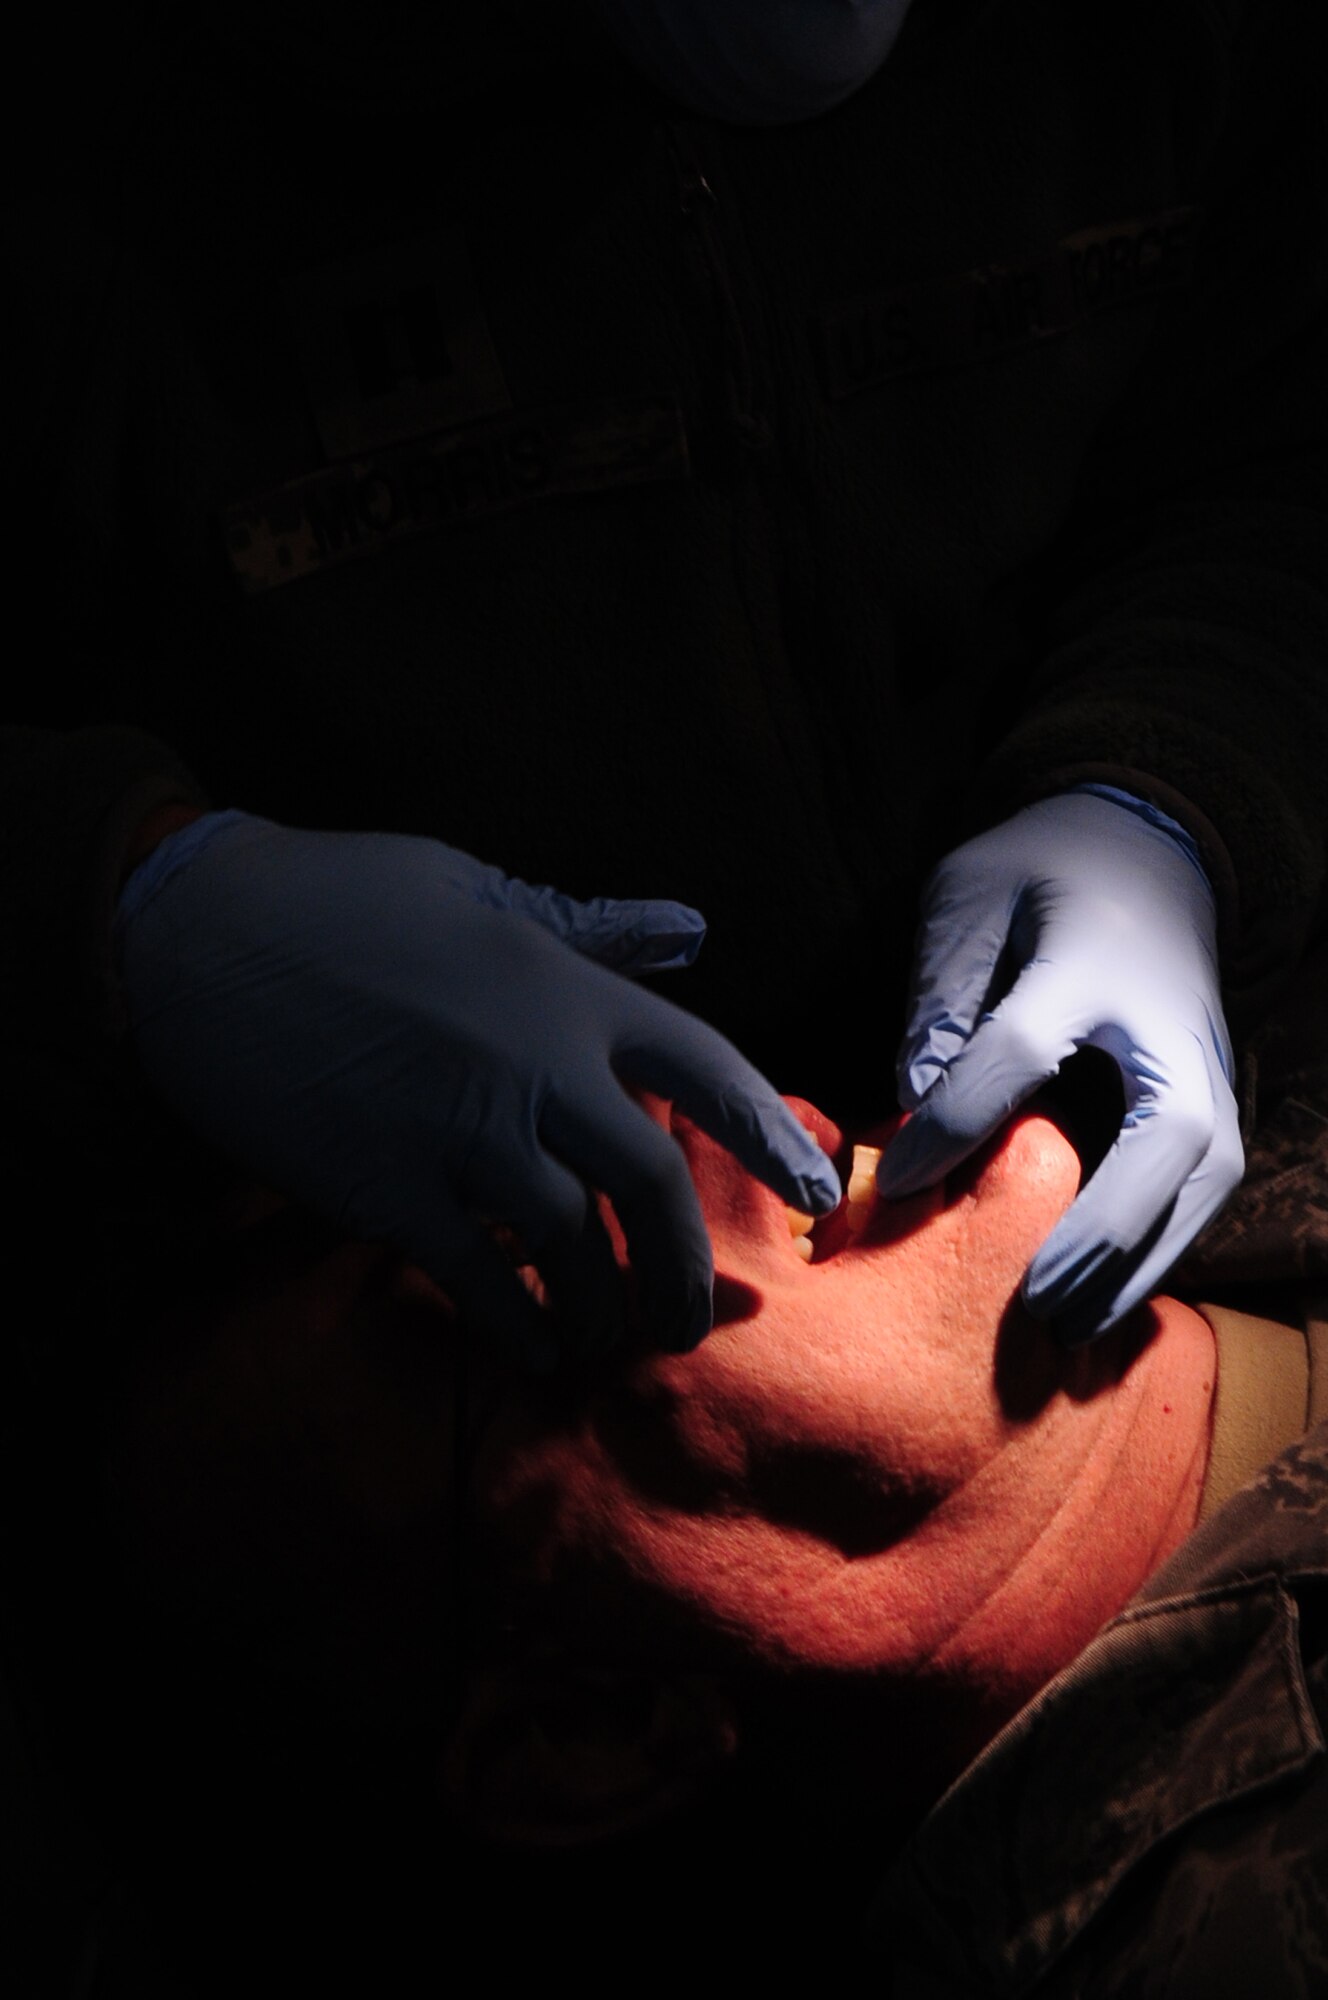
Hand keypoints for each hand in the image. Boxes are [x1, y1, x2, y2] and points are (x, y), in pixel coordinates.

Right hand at [116, 811, 838, 1367]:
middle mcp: (536, 1066)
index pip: (704, 1067)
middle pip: (653, 1184)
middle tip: (690, 1321)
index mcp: (567, 987)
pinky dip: (524, 1326)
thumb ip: (590, 925)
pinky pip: (482, 1281)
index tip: (813, 1193)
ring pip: (577, 1245)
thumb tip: (690, 928)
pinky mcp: (391, 1191)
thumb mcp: (479, 887)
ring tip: (617, 1344)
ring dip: (610, 1307)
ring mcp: (464, 1135)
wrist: (200, 936)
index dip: (768, 1137)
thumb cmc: (341, 896)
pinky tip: (540, 1351)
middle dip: (686, 1264)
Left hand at [877, 790, 1242, 1342]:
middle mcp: (1167, 1020)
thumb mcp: (969, 895)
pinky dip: (1163, 1247)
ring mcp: (1206, 1060)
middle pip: (1170, 1133)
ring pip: (1207, 1176)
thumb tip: (912, 1096)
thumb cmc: (1038, 873)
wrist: (1147, 851)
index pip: (1024, 1049)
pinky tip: (1102, 1300)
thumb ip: (941, 988)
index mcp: (1092, 957)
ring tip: (1074, 1331)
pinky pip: (1206, 1186)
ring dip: (1146, 1258)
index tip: (893, 1182)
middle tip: (1036, 1300)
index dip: (956, 1121)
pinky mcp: (1215, 1092)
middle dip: (1107, 1225)